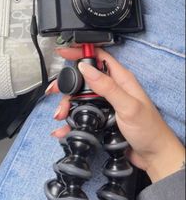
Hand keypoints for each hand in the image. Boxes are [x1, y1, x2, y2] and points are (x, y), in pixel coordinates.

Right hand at [46, 47, 184, 182]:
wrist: (154, 156)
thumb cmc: (149, 129)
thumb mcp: (128, 106)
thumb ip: (107, 86)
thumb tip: (86, 68)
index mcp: (120, 78)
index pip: (98, 56)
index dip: (81, 52)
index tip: (64, 53)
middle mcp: (112, 88)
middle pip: (84, 77)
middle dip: (68, 83)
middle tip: (55, 90)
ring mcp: (106, 102)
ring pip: (80, 96)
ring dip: (67, 104)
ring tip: (60, 114)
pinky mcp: (102, 116)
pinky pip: (82, 113)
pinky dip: (71, 119)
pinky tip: (64, 127)